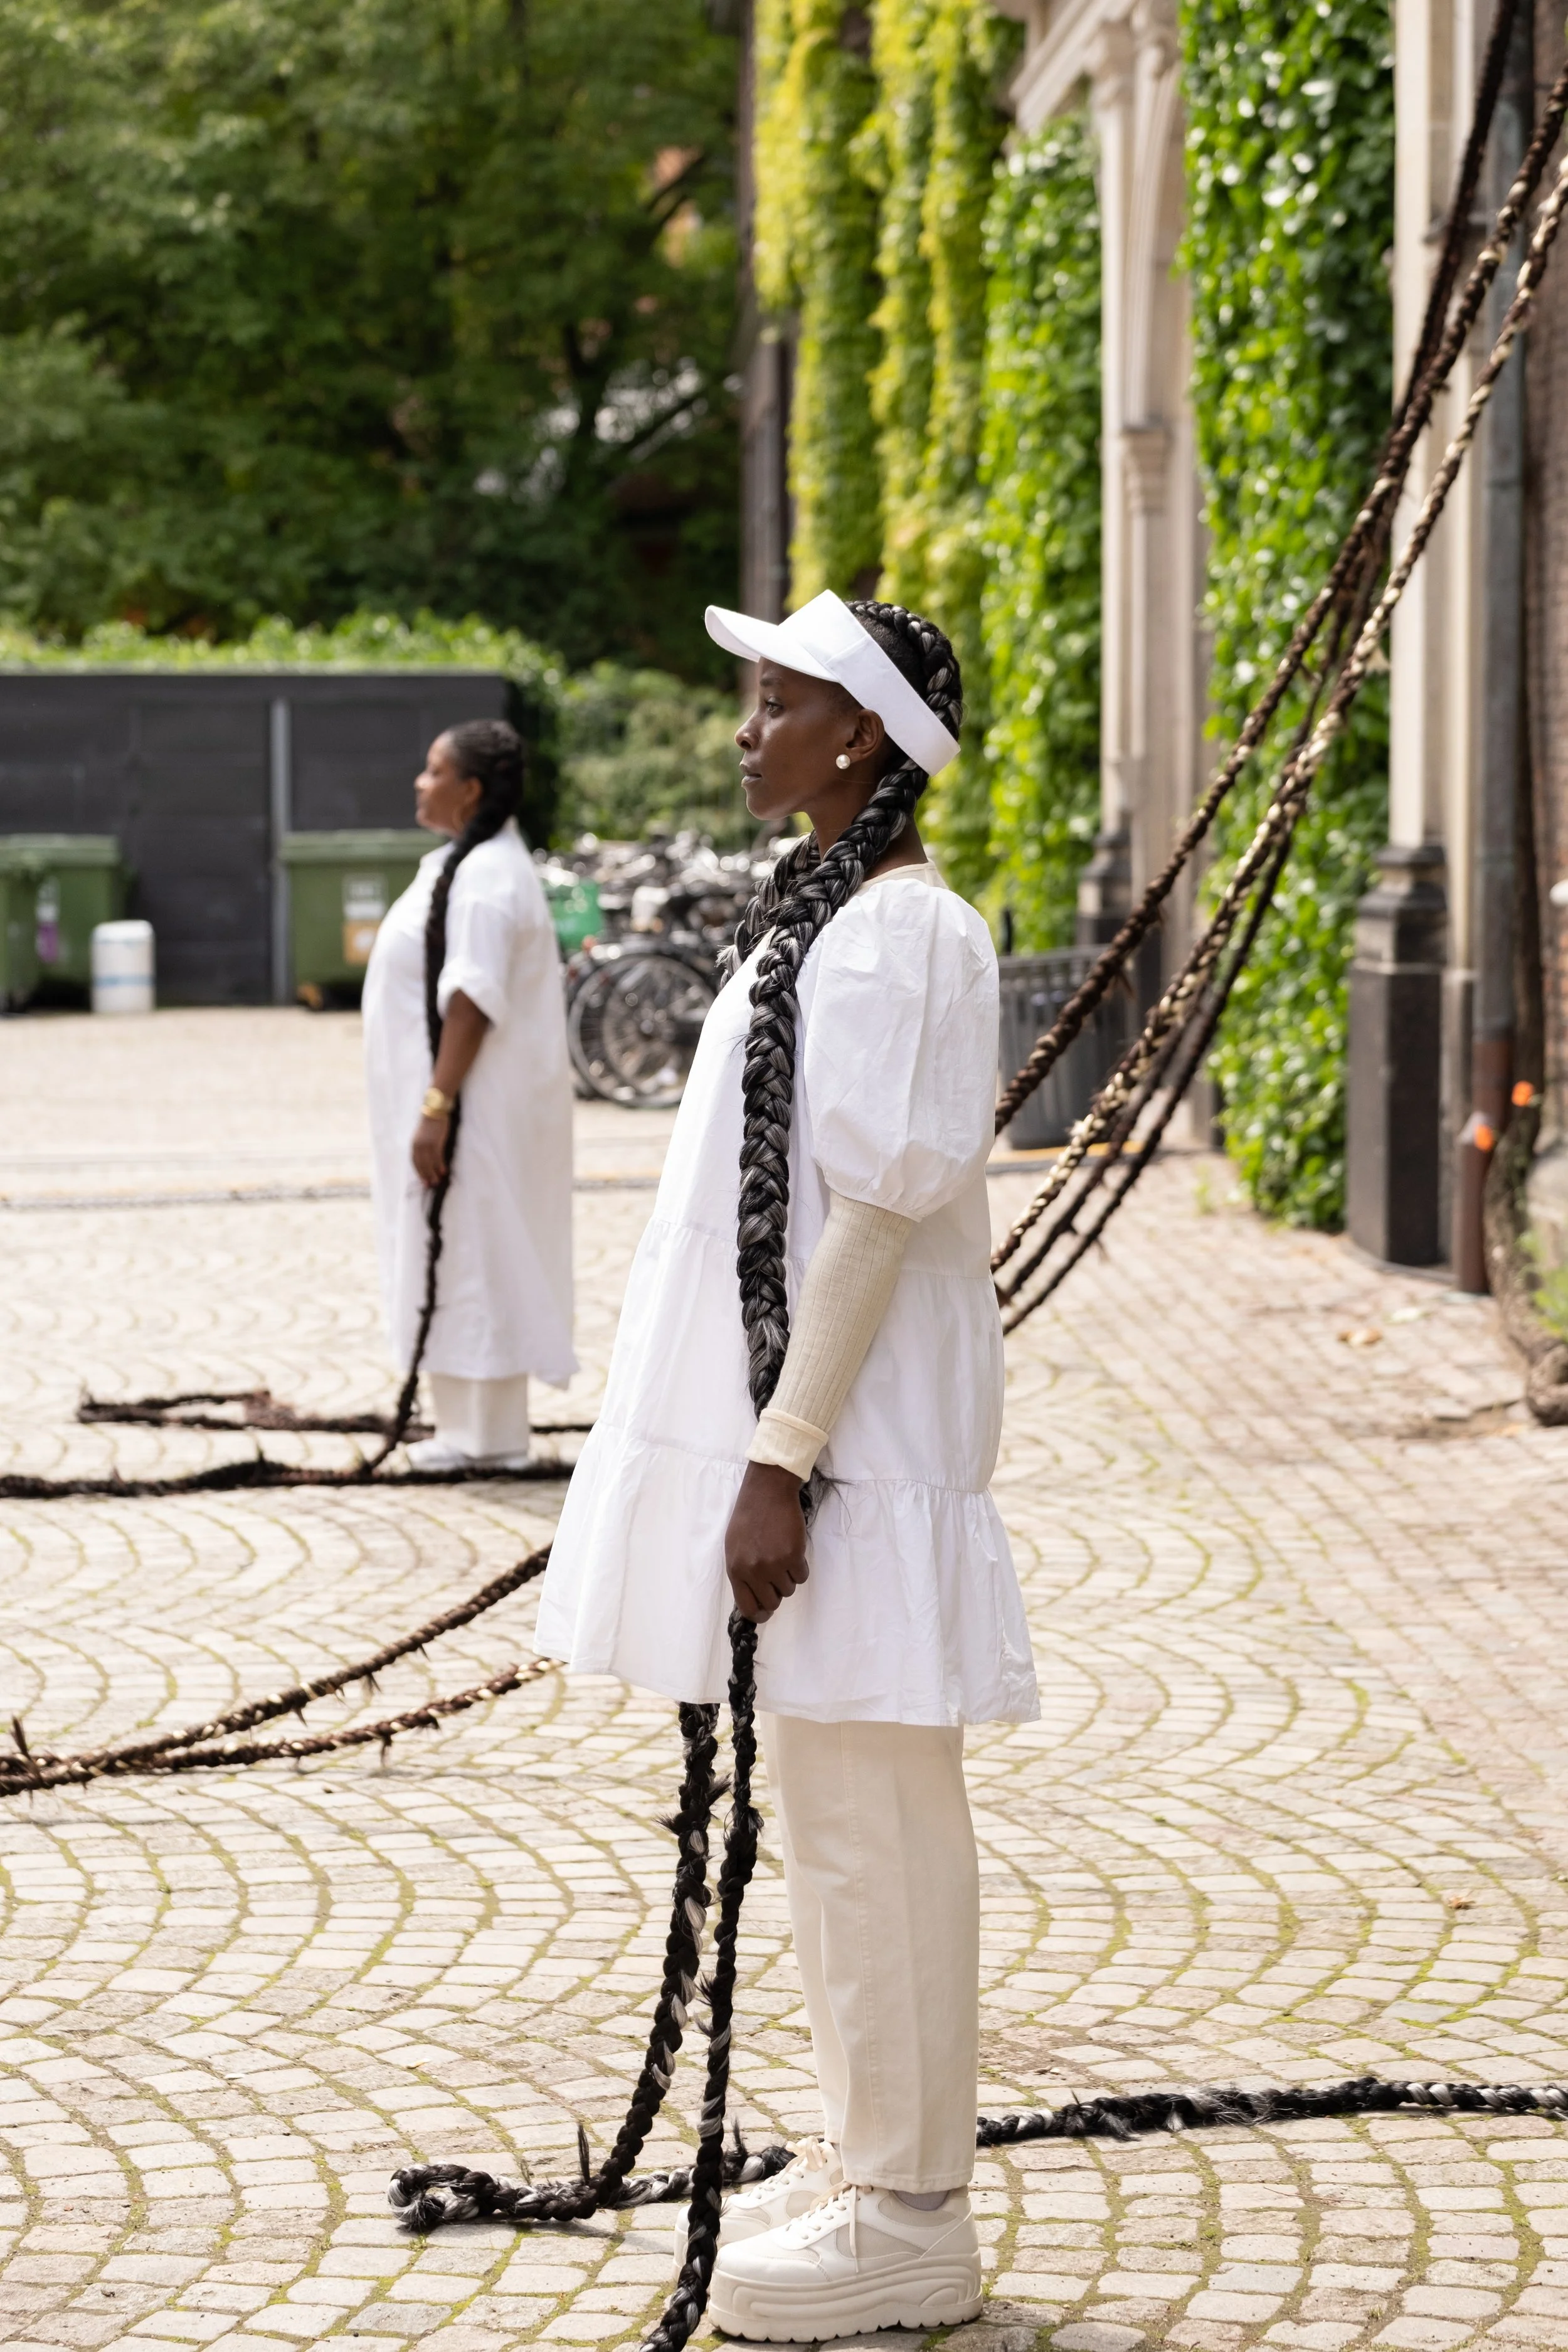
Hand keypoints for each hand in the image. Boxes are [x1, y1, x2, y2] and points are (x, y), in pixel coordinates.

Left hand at [411, 1112, 450, 1186]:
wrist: (434, 1110)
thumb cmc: (431, 1122)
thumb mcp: (422, 1135)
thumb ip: (423, 1145)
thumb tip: (428, 1158)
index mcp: (414, 1144)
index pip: (414, 1161)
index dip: (418, 1172)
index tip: (422, 1180)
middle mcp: (418, 1146)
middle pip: (420, 1164)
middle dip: (425, 1176)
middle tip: (429, 1185)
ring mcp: (426, 1144)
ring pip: (428, 1163)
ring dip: (432, 1174)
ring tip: (436, 1182)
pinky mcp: (435, 1142)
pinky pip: (437, 1157)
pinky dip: (439, 1165)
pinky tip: (443, 1171)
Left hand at [725, 1461, 808, 1622]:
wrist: (767, 1492)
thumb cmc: (748, 1518)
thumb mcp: (734, 1548)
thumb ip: (742, 1574)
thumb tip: (753, 1599)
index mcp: (735, 1570)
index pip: (747, 1608)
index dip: (760, 1614)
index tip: (767, 1612)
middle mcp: (753, 1571)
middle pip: (772, 1602)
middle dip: (776, 1592)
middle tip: (777, 1575)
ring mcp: (774, 1564)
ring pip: (789, 1590)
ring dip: (788, 1577)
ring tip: (782, 1555)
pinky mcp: (793, 1555)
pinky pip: (802, 1576)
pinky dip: (800, 1567)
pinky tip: (792, 1550)